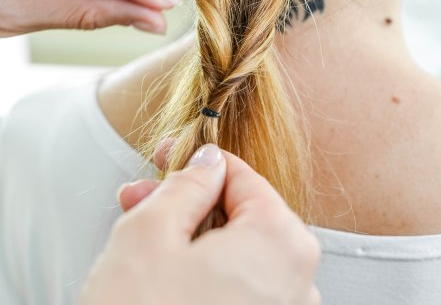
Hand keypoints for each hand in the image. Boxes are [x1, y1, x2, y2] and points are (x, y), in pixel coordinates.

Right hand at [79, 145, 321, 304]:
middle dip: (185, 202)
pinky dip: (203, 273)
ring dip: (189, 237)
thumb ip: (187, 184)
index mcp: (281, 243)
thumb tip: (208, 161)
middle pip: (240, 216)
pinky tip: (163, 273)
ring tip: (140, 236)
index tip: (163, 154)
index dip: (195, 160)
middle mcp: (298, 284)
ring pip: (236, 254)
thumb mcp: (151, 233)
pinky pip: (239, 289)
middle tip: (139, 198)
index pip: (241, 175)